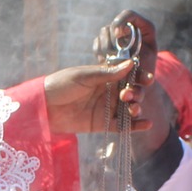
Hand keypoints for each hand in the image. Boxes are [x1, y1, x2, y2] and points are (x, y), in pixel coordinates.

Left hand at [44, 11, 159, 136]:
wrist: (43, 106)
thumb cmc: (61, 84)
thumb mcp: (84, 76)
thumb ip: (107, 73)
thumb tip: (130, 64)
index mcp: (105, 76)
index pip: (127, 75)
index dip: (139, 76)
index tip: (148, 78)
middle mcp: (108, 92)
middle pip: (131, 92)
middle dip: (136, 93)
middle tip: (128, 95)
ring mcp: (106, 108)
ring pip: (128, 109)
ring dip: (136, 108)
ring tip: (135, 108)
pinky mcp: (102, 124)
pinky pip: (122, 126)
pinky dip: (135, 126)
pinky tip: (147, 124)